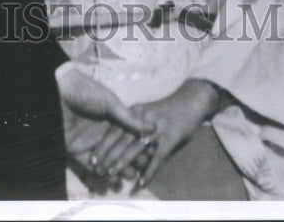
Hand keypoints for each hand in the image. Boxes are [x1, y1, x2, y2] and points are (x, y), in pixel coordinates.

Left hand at [58, 67, 155, 191]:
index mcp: (112, 119)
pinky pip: (90, 165)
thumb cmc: (86, 91)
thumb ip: (128, 118)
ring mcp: (90, 142)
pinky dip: (100, 174)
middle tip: (140, 172)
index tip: (150, 157)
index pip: (127, 137)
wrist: (58, 92)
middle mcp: (102, 132)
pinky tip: (111, 180)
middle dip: (130, 162)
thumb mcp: (110, 102)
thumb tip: (153, 127)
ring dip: (116, 171)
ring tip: (128, 178)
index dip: (138, 148)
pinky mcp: (77, 150)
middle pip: (118, 151)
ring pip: (106, 161)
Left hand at [91, 78, 220, 190]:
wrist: (190, 101)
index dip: (103, 146)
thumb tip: (119, 146)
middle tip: (98, 171)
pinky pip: (157, 157)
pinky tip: (142, 182)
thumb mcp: (147, 112)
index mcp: (135, 112)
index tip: (93, 159)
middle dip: (109, 156)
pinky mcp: (170, 138)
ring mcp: (157, 129)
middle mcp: (143, 119)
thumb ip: (133, 125)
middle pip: (122, 140)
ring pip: (136, 148)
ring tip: (113, 175)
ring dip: (123, 163)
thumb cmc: (167, 110)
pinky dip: (150, 170)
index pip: (115, 130)